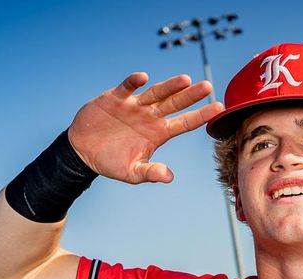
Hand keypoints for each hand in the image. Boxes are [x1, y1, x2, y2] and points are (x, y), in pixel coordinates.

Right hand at [67, 72, 223, 183]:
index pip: (184, 123)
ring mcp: (135, 105)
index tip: (218, 108)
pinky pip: (127, 87)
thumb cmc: (111, 162)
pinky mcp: (116, 98)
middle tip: (207, 86)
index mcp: (159, 133)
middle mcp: (150, 116)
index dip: (201, 116)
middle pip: (175, 103)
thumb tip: (169, 177)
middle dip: (190, 95)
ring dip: (169, 86)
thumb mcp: (132, 172)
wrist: (83, 152)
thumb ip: (150, 173)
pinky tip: (142, 77)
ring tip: (185, 79)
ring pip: (156, 93)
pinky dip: (134, 82)